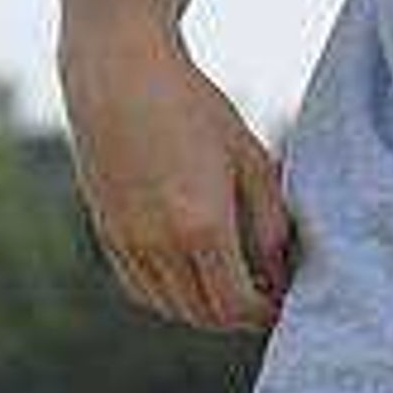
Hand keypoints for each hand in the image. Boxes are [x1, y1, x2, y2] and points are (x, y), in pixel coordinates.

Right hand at [58, 21, 295, 333]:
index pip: (237, 304)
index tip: (286, 302)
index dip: (265, 313)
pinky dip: (171, 296)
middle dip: (239, 316)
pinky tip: (194, 275)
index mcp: (202, 227)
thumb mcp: (250, 158)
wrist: (118, 76)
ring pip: (170, 307)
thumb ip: (270, 221)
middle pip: (204, 314)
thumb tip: (281, 272)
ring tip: (235, 287)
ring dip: (205, 310)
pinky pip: (140, 288)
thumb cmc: (194, 108)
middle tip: (267, 299)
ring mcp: (127, 243)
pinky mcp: (106, 234)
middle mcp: (159, 245)